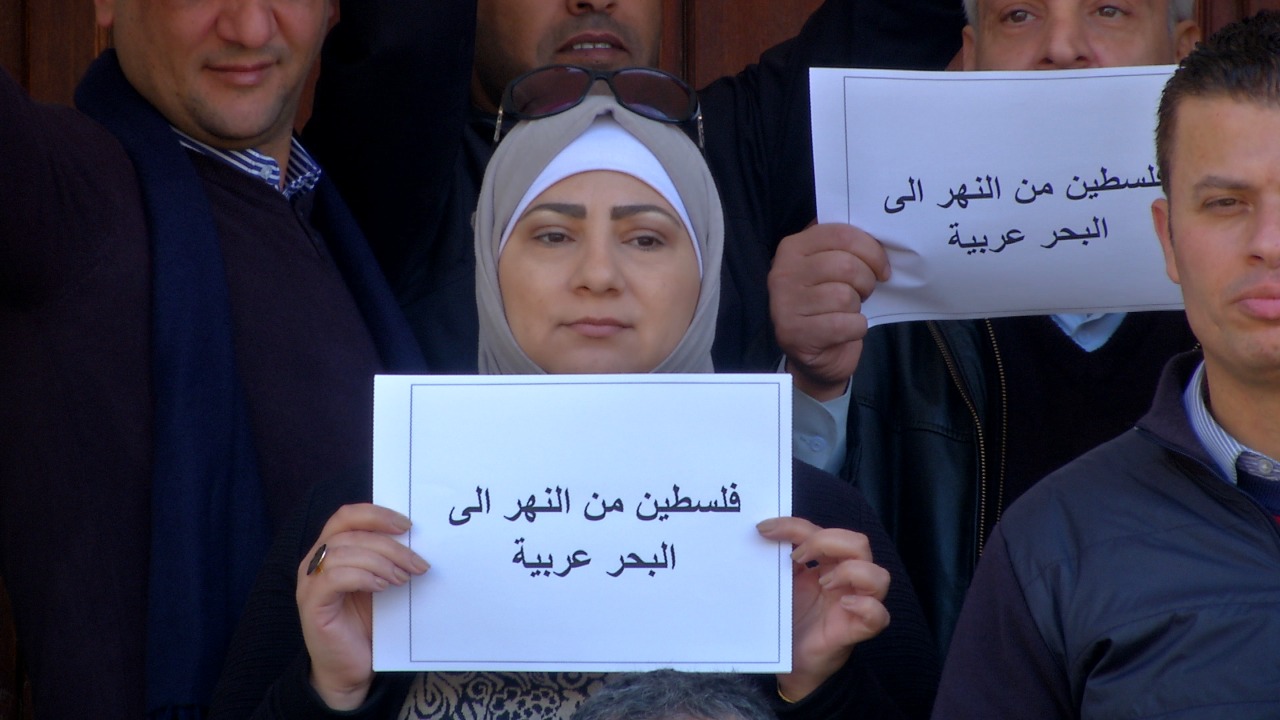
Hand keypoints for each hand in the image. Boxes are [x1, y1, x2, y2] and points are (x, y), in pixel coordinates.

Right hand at [296, 503, 428, 709]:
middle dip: (390, 545)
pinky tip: (383, 587)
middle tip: (417, 564)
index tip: (408, 526)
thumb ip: (386, 559)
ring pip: (344, 552)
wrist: (350, 669)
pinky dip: (363, 577)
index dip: (377, 514)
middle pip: (350, 533)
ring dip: (381, 562)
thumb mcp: (380, 583)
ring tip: (403, 579)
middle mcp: (314, 561)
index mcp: (330, 550)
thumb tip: (416, 538)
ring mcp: (310, 582)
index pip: (347, 515)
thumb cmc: (366, 625)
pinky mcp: (312, 604)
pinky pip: (335, 577)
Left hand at [757, 516, 889, 700]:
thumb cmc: (789, 619)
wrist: (791, 663)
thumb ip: (778, 561)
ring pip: (879, 576)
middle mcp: (846, 580)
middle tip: (796, 557)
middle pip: (858, 543)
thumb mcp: (781, 584)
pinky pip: (879, 615)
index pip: (820, 531)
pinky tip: (844, 604)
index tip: (764, 529)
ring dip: (850, 572)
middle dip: (826, 541)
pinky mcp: (858, 630)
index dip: (794, 525)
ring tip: (822, 583)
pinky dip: (865, 605)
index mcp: (827, 564)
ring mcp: (856, 604)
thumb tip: (762, 534)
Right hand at [768, 223, 888, 400]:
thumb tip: (878, 231)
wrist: (814, 354)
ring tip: (848, 311)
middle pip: (846, 266)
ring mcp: (784, 304)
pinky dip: (855, 328)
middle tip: (863, 292)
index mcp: (793, 247)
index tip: (882, 267)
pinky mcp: (794, 333)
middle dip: (866, 281)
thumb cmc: (828, 304)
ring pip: (844, 296)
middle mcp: (783, 272)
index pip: (841, 234)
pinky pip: (844, 324)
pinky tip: (846, 330)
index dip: (871, 250)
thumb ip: (844, 248)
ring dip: (856, 307)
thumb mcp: (830, 266)